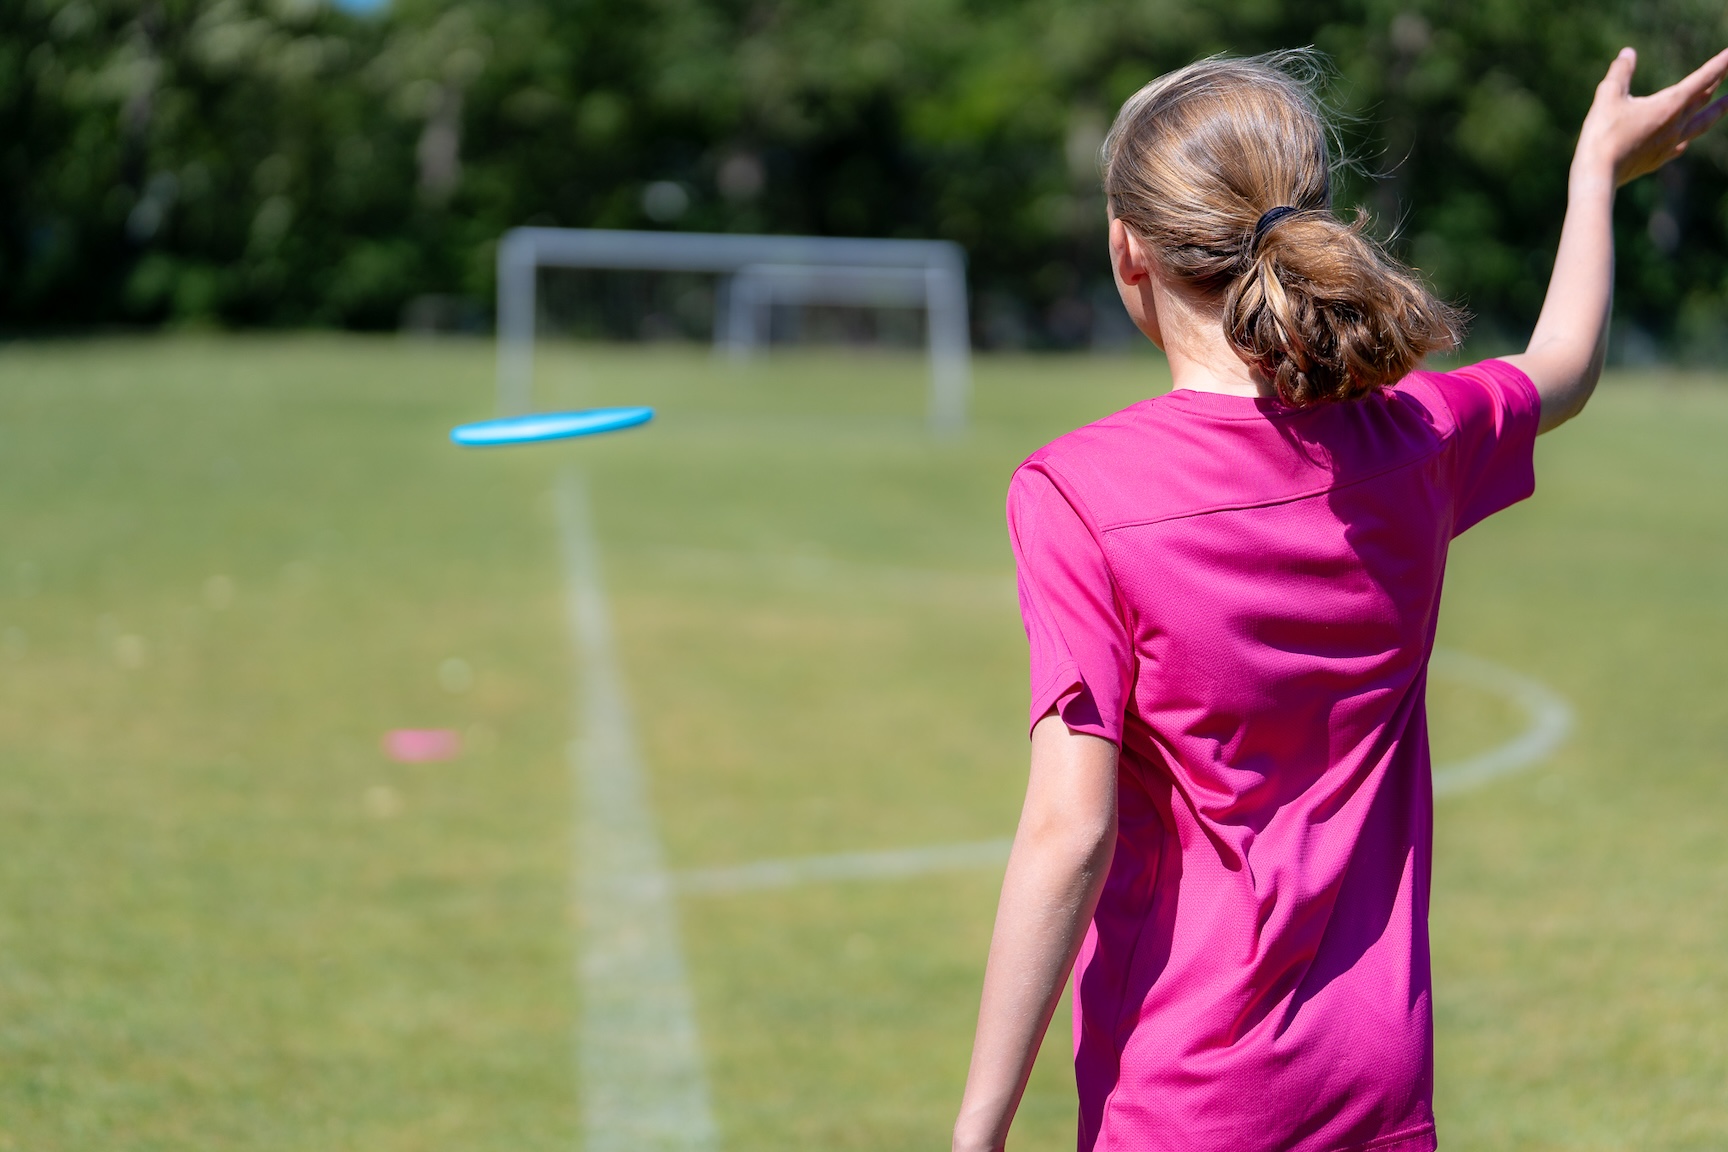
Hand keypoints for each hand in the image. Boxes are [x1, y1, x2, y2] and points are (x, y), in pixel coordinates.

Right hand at [1576, 46, 1727, 187]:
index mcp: (1670, 104)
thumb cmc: (1602, 133)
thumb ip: (1621, 72)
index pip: (1703, 78)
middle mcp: (1677, 124)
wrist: (1598, 175)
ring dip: (1718, 110)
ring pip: (1703, 123)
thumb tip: (1628, 53)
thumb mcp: (1608, 96)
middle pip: (1705, 98)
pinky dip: (1689, 135)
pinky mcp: (1659, 159)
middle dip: (1720, 81)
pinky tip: (1686, 139)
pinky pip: (1682, 144)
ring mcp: (1671, 144)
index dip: (1721, 63)